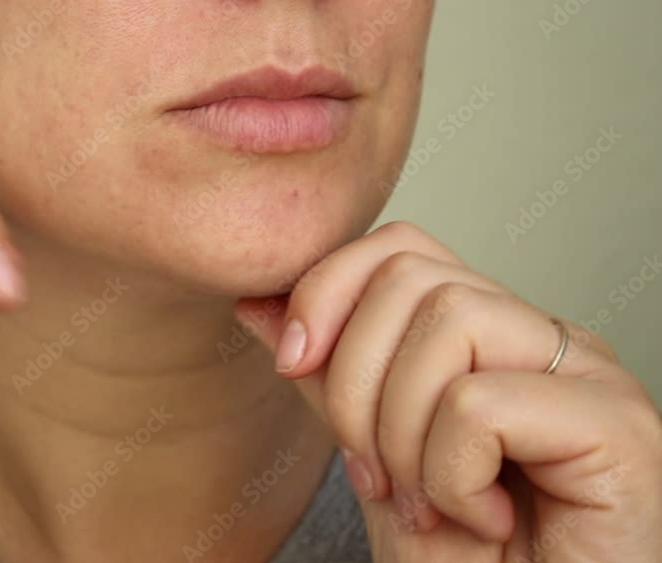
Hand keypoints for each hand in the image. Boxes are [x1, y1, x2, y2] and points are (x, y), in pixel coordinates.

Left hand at [237, 221, 661, 562]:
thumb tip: (260, 303)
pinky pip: (480, 404)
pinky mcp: (617, 427)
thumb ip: (326, 376)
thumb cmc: (458, 558)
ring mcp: (590, 375)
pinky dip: (451, 475)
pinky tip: (484, 518)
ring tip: (428, 502)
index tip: (291, 361)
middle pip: (411, 279)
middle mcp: (545, 339)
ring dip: (403, 435)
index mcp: (492, 335)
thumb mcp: (369, 455)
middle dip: (355, 385)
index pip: (400, 249)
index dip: (329, 290)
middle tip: (376, 474)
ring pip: (449, 323)